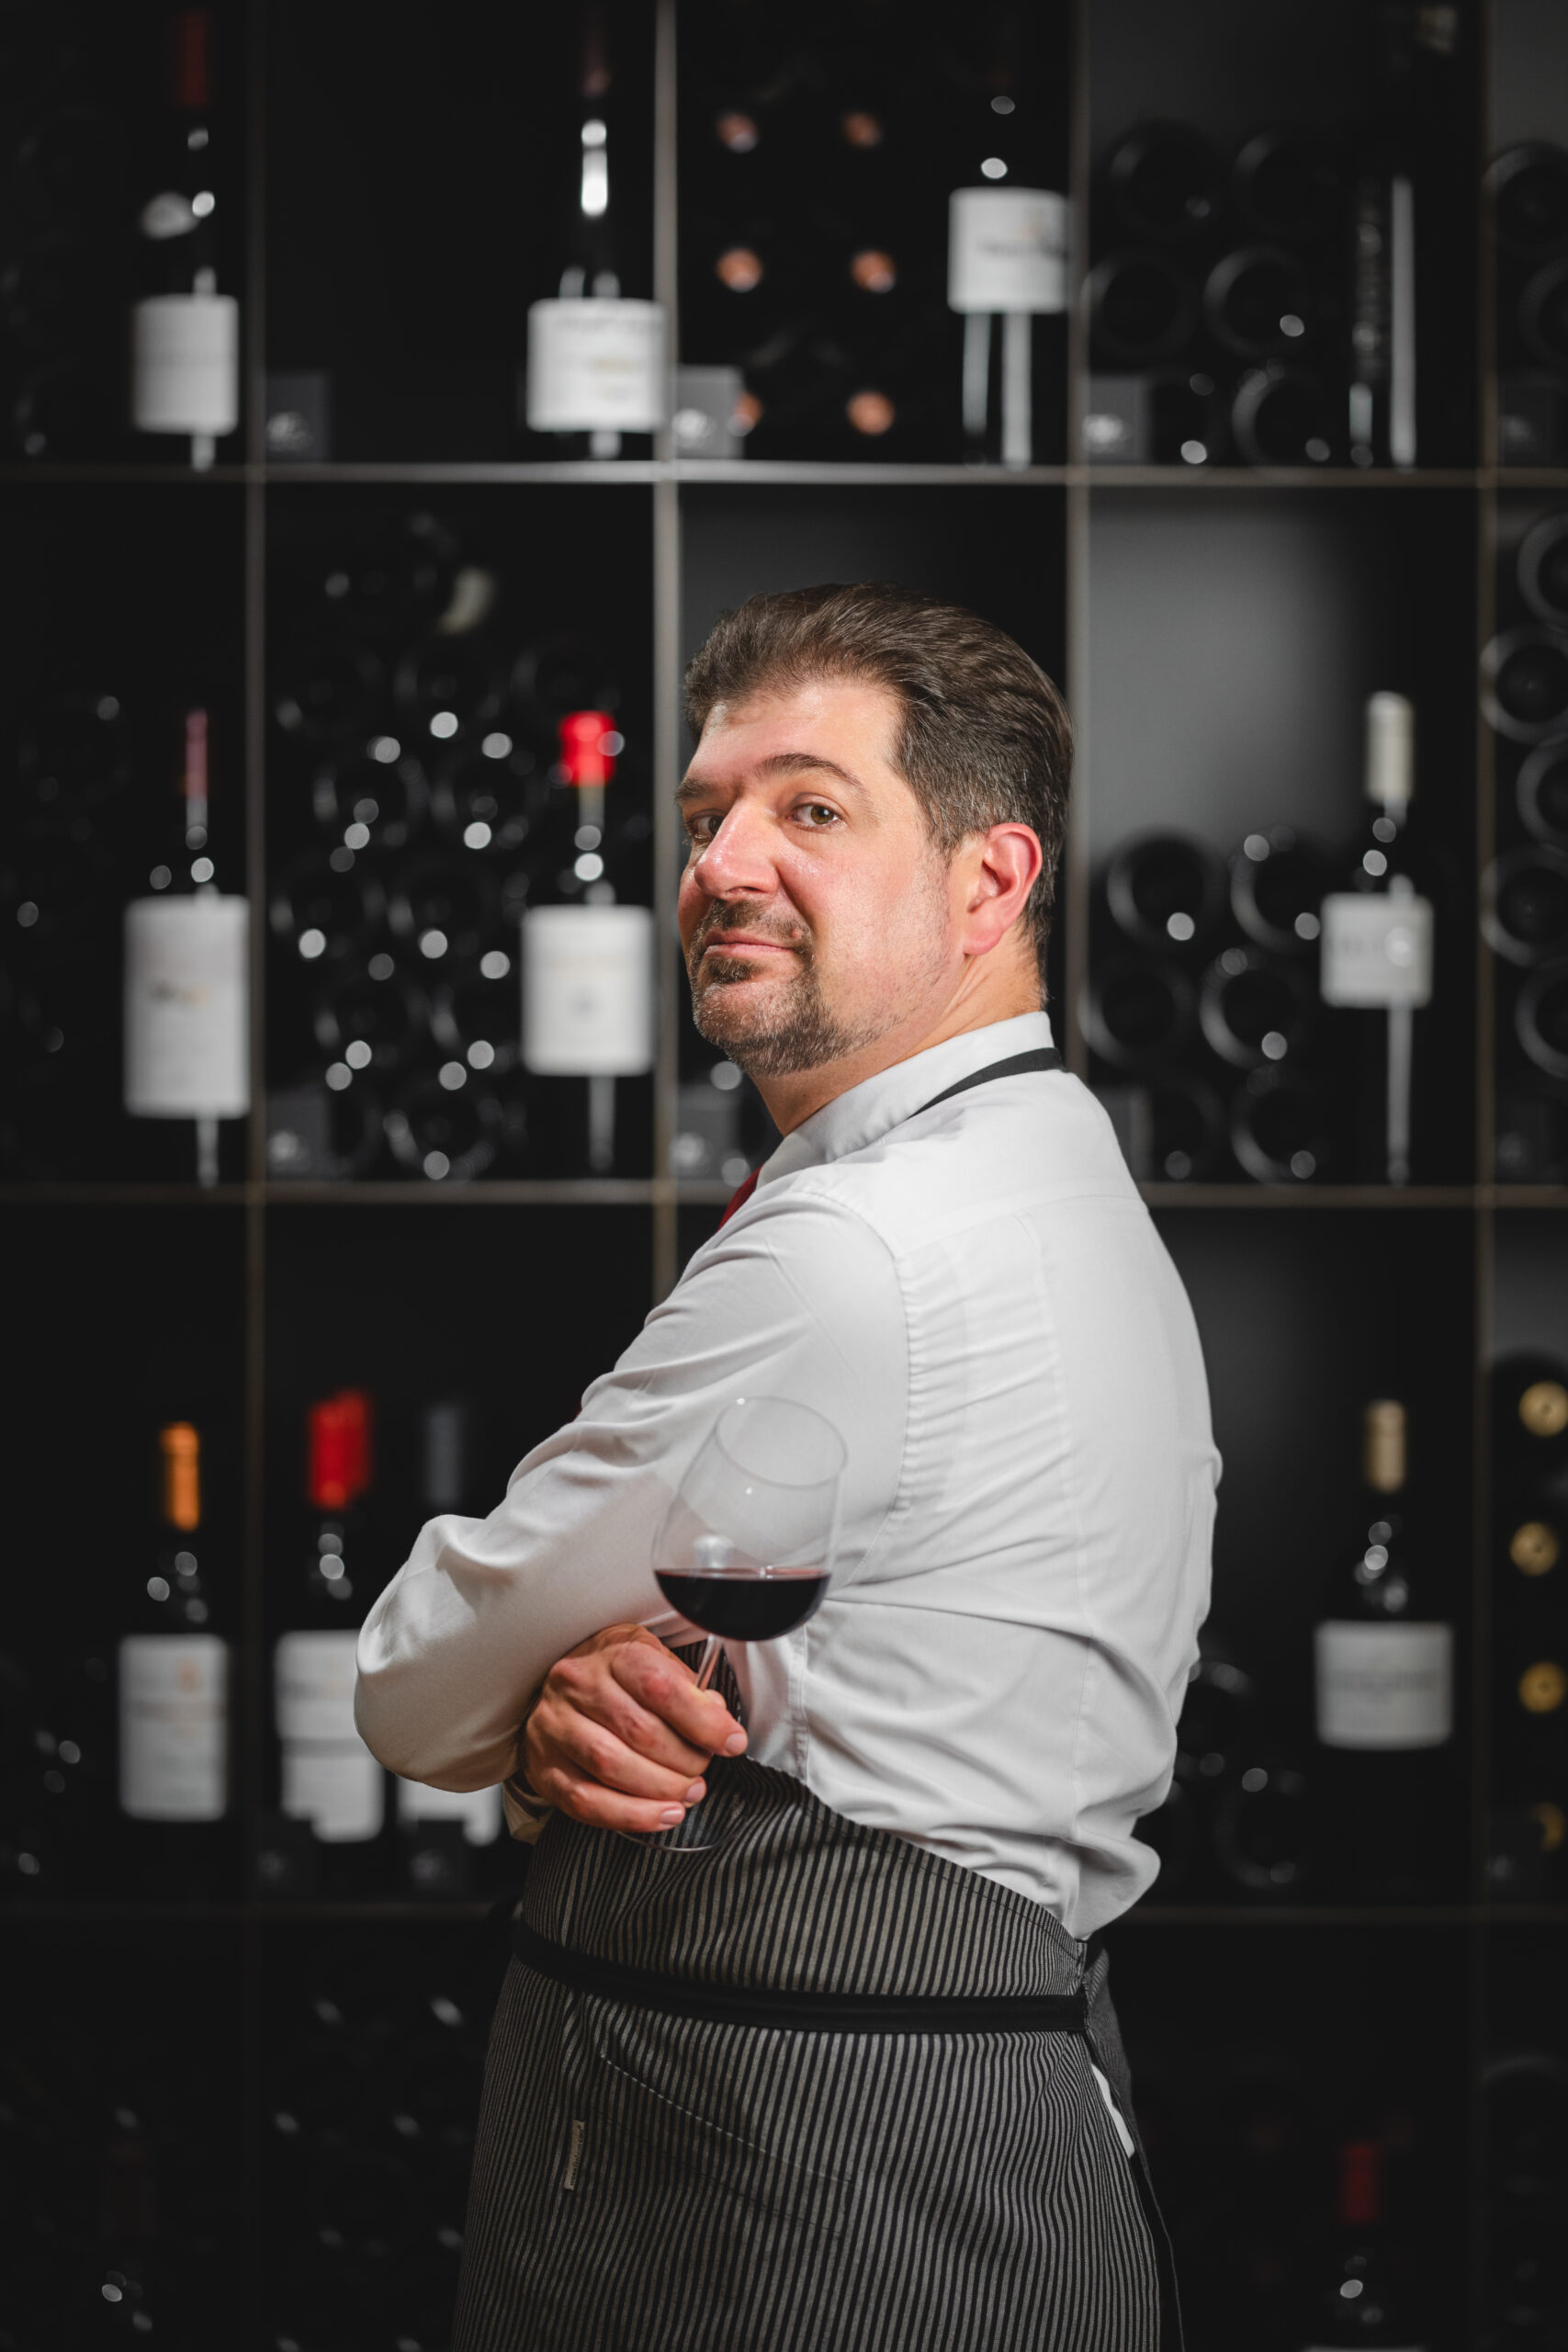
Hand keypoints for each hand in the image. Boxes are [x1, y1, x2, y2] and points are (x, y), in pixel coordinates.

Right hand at [520, 1623, 747, 1833]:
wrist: (558, 1690)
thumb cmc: (615, 1676)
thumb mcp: (653, 1660)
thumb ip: (686, 1686)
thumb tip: (716, 1716)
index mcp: (612, 1653)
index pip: (660, 1686)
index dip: (703, 1719)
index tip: (732, 1741)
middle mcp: (577, 1685)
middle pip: (639, 1731)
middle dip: (684, 1760)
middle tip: (703, 1770)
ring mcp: (555, 1727)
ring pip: (611, 1766)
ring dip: (660, 1789)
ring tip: (688, 1793)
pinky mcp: (545, 1767)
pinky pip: (587, 1801)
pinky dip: (631, 1815)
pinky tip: (661, 1814)